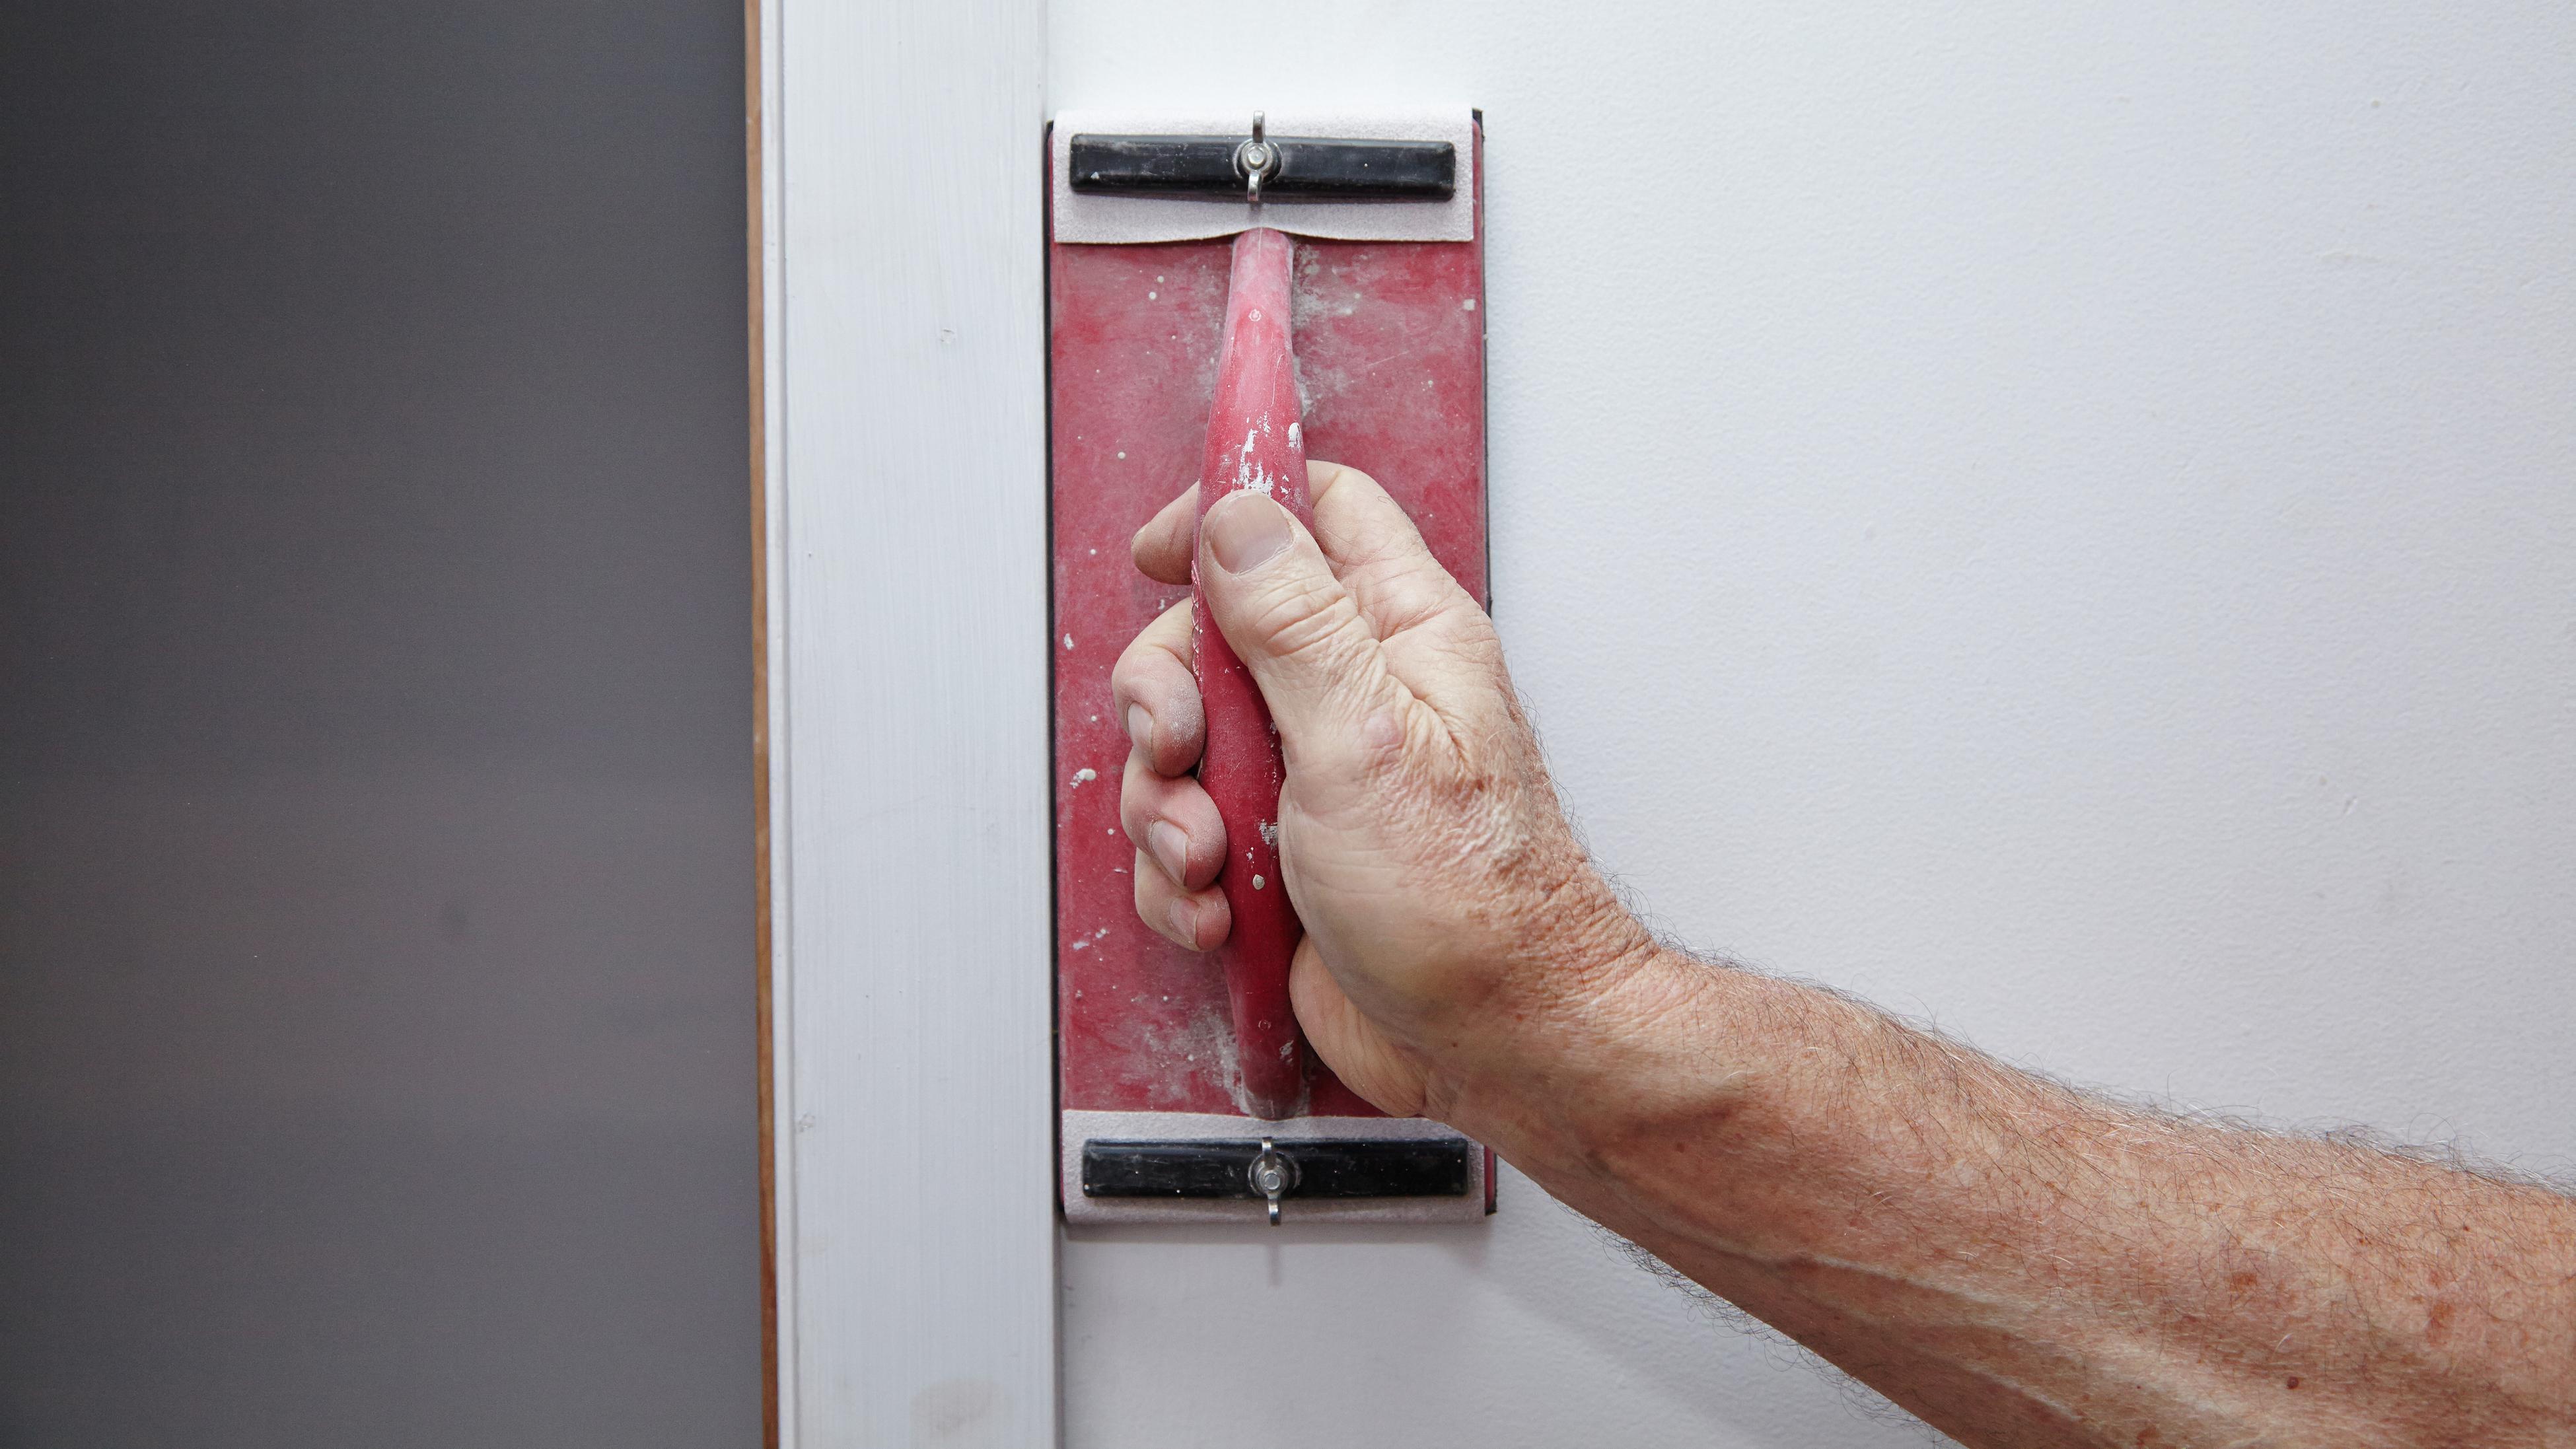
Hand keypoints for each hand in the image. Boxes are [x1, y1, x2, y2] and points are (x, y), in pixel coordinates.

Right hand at [1111, 461, 1654, 1118]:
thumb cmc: (1478, 904)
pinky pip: (1187, 839)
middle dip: (1168, 700)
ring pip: (1183, 749)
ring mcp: (1312, 777)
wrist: (1498, 1044)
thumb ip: (1294, 623)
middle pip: (1211, 638)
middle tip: (1185, 752)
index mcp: (1399, 634)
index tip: (1162, 555)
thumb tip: (1239, 518)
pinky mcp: (1280, 855)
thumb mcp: (1368, 739)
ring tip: (1216, 862)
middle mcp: (1354, 694)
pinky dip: (1184, 881)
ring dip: (1170, 811)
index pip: (1311, 512)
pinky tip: (1226, 913)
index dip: (1228, 515)